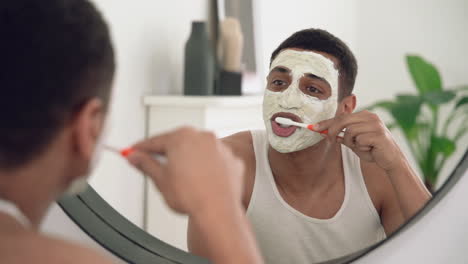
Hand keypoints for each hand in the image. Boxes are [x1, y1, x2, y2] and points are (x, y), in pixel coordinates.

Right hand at [126, 127, 244, 215]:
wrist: (217, 212)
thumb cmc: (192, 196)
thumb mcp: (160, 179)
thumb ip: (145, 164)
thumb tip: (136, 158)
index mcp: (182, 137)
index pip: (156, 141)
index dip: (142, 148)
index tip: (134, 151)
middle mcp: (203, 137)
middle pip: (178, 143)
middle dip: (167, 154)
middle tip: (155, 166)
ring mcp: (220, 148)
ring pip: (199, 151)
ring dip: (189, 160)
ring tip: (183, 179)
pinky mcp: (232, 161)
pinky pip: (215, 161)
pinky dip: (208, 168)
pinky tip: (201, 181)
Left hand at [316, 111, 404, 171]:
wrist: (390, 160)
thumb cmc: (372, 149)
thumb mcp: (354, 142)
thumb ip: (343, 136)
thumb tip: (327, 132)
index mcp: (364, 115)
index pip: (341, 116)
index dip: (326, 122)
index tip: (314, 127)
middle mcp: (371, 116)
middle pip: (343, 120)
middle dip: (332, 130)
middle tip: (329, 140)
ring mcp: (376, 125)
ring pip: (350, 131)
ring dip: (351, 142)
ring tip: (360, 146)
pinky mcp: (379, 135)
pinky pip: (359, 140)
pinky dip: (360, 147)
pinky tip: (369, 149)